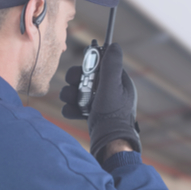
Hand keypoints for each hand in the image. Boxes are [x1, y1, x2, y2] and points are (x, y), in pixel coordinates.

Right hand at [60, 43, 140, 161]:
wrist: (109, 143)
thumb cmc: (113, 115)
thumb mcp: (112, 87)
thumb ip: (112, 65)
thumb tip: (114, 45)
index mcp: (119, 82)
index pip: (101, 65)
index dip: (89, 64)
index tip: (82, 68)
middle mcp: (110, 92)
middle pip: (86, 77)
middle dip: (76, 80)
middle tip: (73, 84)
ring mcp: (100, 104)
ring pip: (78, 91)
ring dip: (71, 94)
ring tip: (72, 101)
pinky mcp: (92, 115)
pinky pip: (76, 106)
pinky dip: (72, 109)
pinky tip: (73, 113)